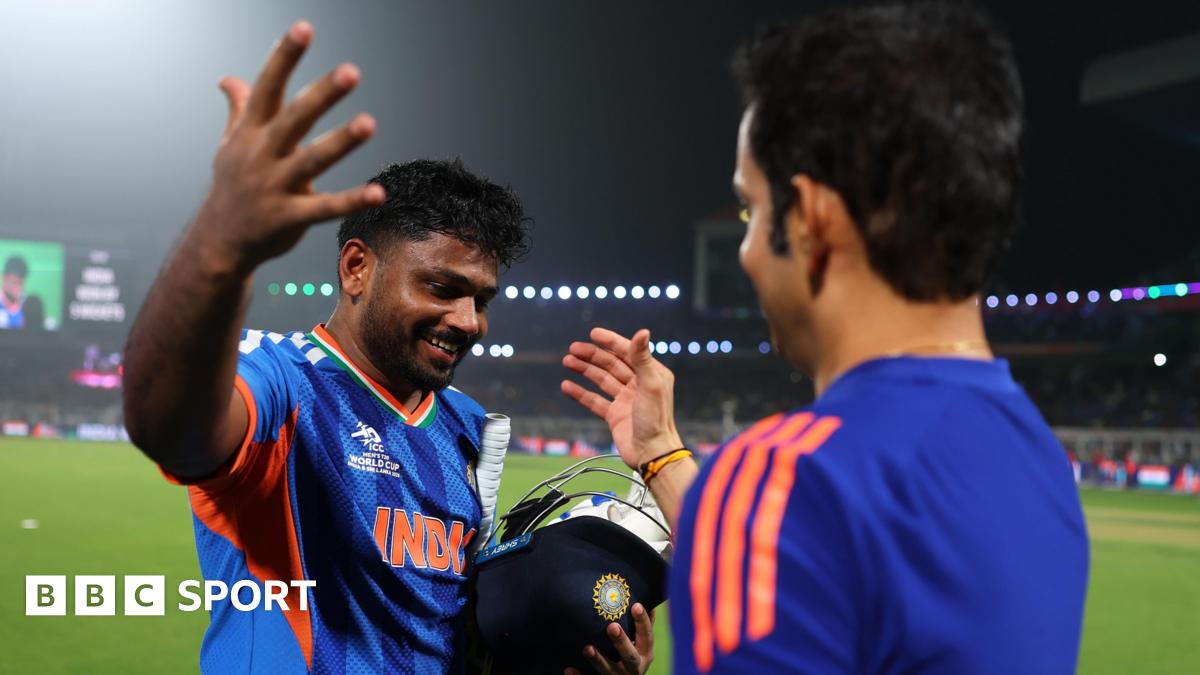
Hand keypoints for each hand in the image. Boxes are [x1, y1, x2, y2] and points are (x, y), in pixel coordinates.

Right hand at [196, 21, 384, 268]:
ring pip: (312, 160)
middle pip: (295, 118)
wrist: (218, 243)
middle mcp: (262, 155)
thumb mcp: (230, 147)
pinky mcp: (289, 218)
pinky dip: (352, 200)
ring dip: (341, 142)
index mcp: (250, 132)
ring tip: (369, 123)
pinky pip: (325, 208)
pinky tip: (379, 193)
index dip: (285, 57)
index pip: (268, 87)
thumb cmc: (232, 188)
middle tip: (351, 71)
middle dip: (322, 94)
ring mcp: (275, 187)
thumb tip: (228, 78)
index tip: (304, 28)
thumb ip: (238, 110)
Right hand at [561, 327, 682, 468]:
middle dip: (592, 355)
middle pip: (611, 364)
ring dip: (584, 370)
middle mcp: (638, 385)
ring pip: (601, 380)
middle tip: (572, 349)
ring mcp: (625, 400)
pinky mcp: (614, 416)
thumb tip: (642, 331)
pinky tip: (567, 386)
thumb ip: (642, 358)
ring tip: (567, 361)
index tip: (593, 333)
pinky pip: (594, 401)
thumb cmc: (656, 419)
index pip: (627, 352)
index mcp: (651, 374)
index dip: (610, 342)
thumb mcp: (651, 384)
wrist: (652, 453)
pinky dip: (580, 393)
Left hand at [565, 603, 654, 674]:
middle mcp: (634, 668)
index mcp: (645, 653)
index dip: (642, 621)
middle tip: (612, 627)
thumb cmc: (635, 654)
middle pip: (630, 656)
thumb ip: (644, 623)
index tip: (636, 605)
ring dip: (598, 660)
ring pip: (608, 670)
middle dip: (621, 642)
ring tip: (587, 648)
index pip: (647, 636)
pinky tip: (568, 668)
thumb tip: (647, 595)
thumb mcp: (643, 642)